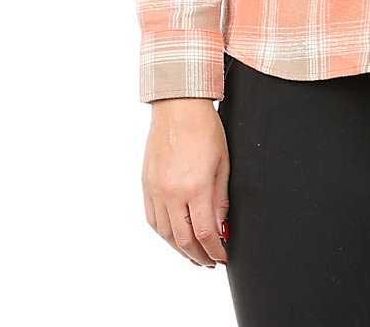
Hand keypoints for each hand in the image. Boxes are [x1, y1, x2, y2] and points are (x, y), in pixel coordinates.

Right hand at [142, 98, 229, 267]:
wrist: (178, 107)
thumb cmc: (205, 129)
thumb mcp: (223, 163)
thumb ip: (221, 199)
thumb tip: (222, 227)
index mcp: (195, 188)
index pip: (205, 233)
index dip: (215, 250)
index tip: (223, 256)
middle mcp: (172, 193)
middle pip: (184, 240)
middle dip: (199, 256)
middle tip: (210, 262)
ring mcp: (156, 190)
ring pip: (166, 234)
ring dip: (181, 249)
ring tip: (194, 254)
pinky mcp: (146, 185)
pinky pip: (153, 219)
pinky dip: (164, 234)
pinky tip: (175, 236)